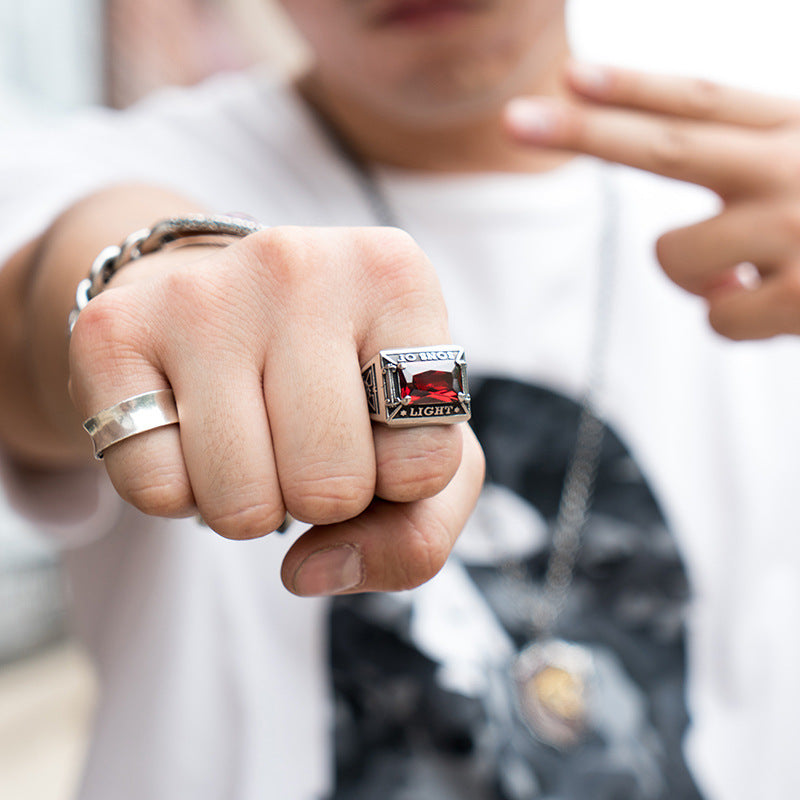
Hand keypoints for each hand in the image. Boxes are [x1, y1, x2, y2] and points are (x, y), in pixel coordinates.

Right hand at [68, 226, 483, 594]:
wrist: (218, 301)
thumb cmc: (337, 381)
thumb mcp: (413, 445)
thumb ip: (416, 536)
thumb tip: (311, 571)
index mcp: (394, 278)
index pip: (426, 461)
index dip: (397, 478)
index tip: (373, 425)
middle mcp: (298, 266)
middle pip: (332, 487)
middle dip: (321, 497)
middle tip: (303, 438)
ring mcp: (200, 294)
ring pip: (240, 503)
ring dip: (251, 502)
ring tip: (250, 433)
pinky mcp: (113, 331)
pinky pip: (156, 491)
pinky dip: (180, 493)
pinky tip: (190, 428)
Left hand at [505, 62, 799, 339]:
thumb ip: (752, 172)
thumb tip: (668, 245)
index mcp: (796, 130)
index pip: (702, 100)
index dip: (631, 87)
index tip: (571, 78)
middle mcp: (794, 167)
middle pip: (667, 148)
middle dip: (585, 134)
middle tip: (514, 121)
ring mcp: (795, 229)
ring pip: (671, 255)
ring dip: (693, 277)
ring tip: (753, 275)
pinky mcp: (799, 296)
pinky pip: (716, 320)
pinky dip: (735, 321)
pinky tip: (785, 311)